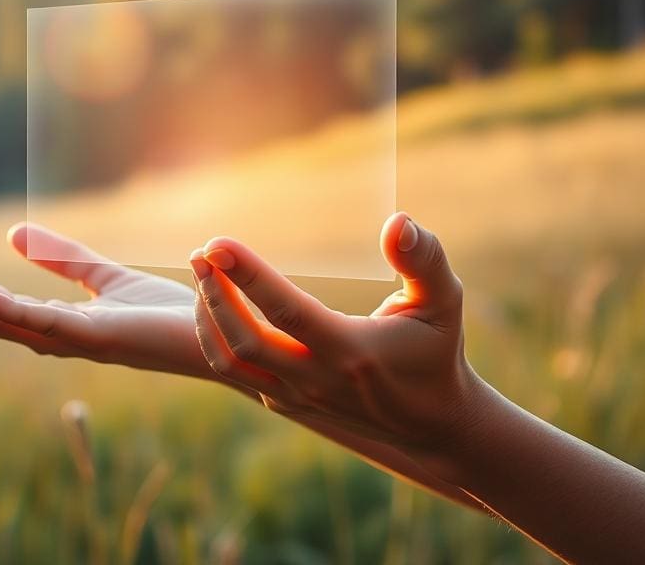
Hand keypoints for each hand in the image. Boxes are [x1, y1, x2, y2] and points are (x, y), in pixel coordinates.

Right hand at [0, 223, 213, 378]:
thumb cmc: (165, 314)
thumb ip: (63, 259)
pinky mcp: (102, 338)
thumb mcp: (105, 277)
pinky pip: (48, 328)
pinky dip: (12, 313)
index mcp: (56, 325)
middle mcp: (57, 339)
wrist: (217, 334)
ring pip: (2, 323)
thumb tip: (11, 232)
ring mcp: (76, 342)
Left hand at [190, 212, 478, 458]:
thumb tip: (398, 221)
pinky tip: (214, 301)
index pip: (287, 310)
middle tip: (201, 251)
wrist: (431, 422)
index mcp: (351, 350)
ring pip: (229, 362)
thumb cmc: (435, 350)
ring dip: (207, 316)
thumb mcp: (443, 300)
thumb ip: (424, 259)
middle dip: (214, 293)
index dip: (248, 275)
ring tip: (201, 273)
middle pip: (245, 340)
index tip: (218, 242)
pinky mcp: (285, 402)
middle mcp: (316, 378)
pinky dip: (214, 336)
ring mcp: (296, 396)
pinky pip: (235, 372)